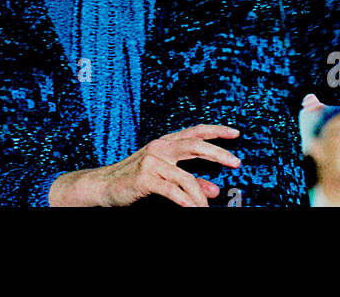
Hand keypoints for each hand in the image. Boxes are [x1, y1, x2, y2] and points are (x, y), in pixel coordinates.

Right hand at [48, 124, 240, 206]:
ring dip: (200, 195)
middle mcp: (160, 148)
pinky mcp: (145, 177)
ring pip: (186, 176)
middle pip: (195, 145)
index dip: (216, 131)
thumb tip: (214, 189)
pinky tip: (193, 208)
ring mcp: (152, 161)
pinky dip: (185, 200)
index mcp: (165, 144)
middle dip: (218, 153)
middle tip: (236, 163)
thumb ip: (190, 180)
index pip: (195, 132)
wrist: (103, 185)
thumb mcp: (164, 176)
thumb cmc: (134, 179)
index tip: (235, 133)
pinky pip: (172, 190)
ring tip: (207, 208)